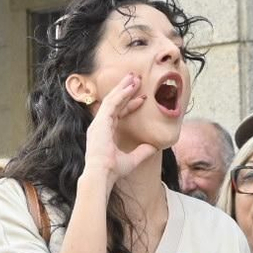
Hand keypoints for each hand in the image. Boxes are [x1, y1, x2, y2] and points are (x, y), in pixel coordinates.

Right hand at [81, 73, 157, 187]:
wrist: (102, 175)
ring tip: (133, 77)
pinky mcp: (100, 122)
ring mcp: (98, 123)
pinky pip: (111, 104)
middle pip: (113, 103)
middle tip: (134, 78)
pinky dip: (121, 95)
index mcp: (104, 133)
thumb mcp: (132, 160)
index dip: (129, 105)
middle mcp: (99, 126)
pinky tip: (130, 88)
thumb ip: (142, 152)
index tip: (142, 98)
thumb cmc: (112, 170)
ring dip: (123, 88)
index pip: (117, 114)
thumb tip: (154, 148)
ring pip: (111, 100)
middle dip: (124, 90)